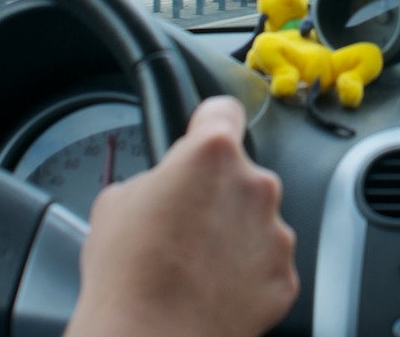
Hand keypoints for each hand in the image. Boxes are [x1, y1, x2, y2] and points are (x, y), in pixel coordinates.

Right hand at [65, 96, 297, 336]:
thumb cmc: (128, 275)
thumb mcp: (116, 202)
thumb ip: (154, 178)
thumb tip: (162, 187)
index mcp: (212, 154)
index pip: (223, 111)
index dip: (208, 123)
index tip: (204, 134)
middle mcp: (255, 185)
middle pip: (240, 174)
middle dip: (217, 194)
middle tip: (184, 225)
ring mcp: (276, 232)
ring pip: (256, 221)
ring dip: (233, 234)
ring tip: (195, 265)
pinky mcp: (284, 276)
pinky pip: (266, 263)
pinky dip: (246, 274)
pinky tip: (213, 289)